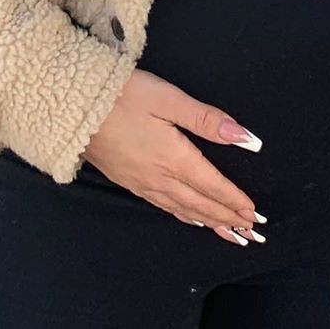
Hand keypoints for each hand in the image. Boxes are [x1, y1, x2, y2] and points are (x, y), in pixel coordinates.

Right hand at [82, 67, 266, 246]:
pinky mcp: (128, 181)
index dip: (235, 200)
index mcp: (174, 158)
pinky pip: (164, 206)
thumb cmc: (123, 96)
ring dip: (209, 222)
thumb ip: (208, 120)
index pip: (213, 185)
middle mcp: (159, 177)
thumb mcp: (169, 99)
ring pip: (183, 209)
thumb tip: (246, 138)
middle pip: (201, 204)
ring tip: (230, 234)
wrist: (74, 107)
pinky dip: (183, 216)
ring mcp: (142, 182)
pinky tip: (189, 218)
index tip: (255, 214)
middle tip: (251, 232)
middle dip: (228, 218)